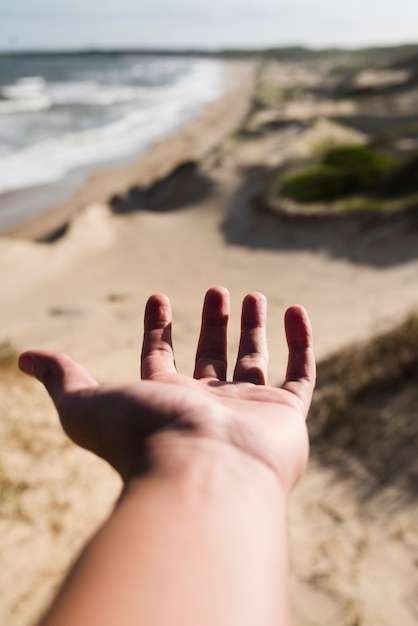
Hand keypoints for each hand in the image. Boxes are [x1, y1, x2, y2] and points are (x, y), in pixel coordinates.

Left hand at [19, 287, 314, 491]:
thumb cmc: (145, 439)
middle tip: (216, 289)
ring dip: (252, 328)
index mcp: (165, 402)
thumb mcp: (88, 403)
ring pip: (254, 361)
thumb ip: (62, 378)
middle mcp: (208, 407)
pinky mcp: (286, 416)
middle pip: (210, 357)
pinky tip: (296, 311)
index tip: (158, 296)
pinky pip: (299, 373)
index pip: (161, 359)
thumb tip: (24, 358)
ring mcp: (249, 411)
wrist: (204, 475)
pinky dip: (300, 343)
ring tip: (252, 293)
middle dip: (212, 323)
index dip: (159, 327)